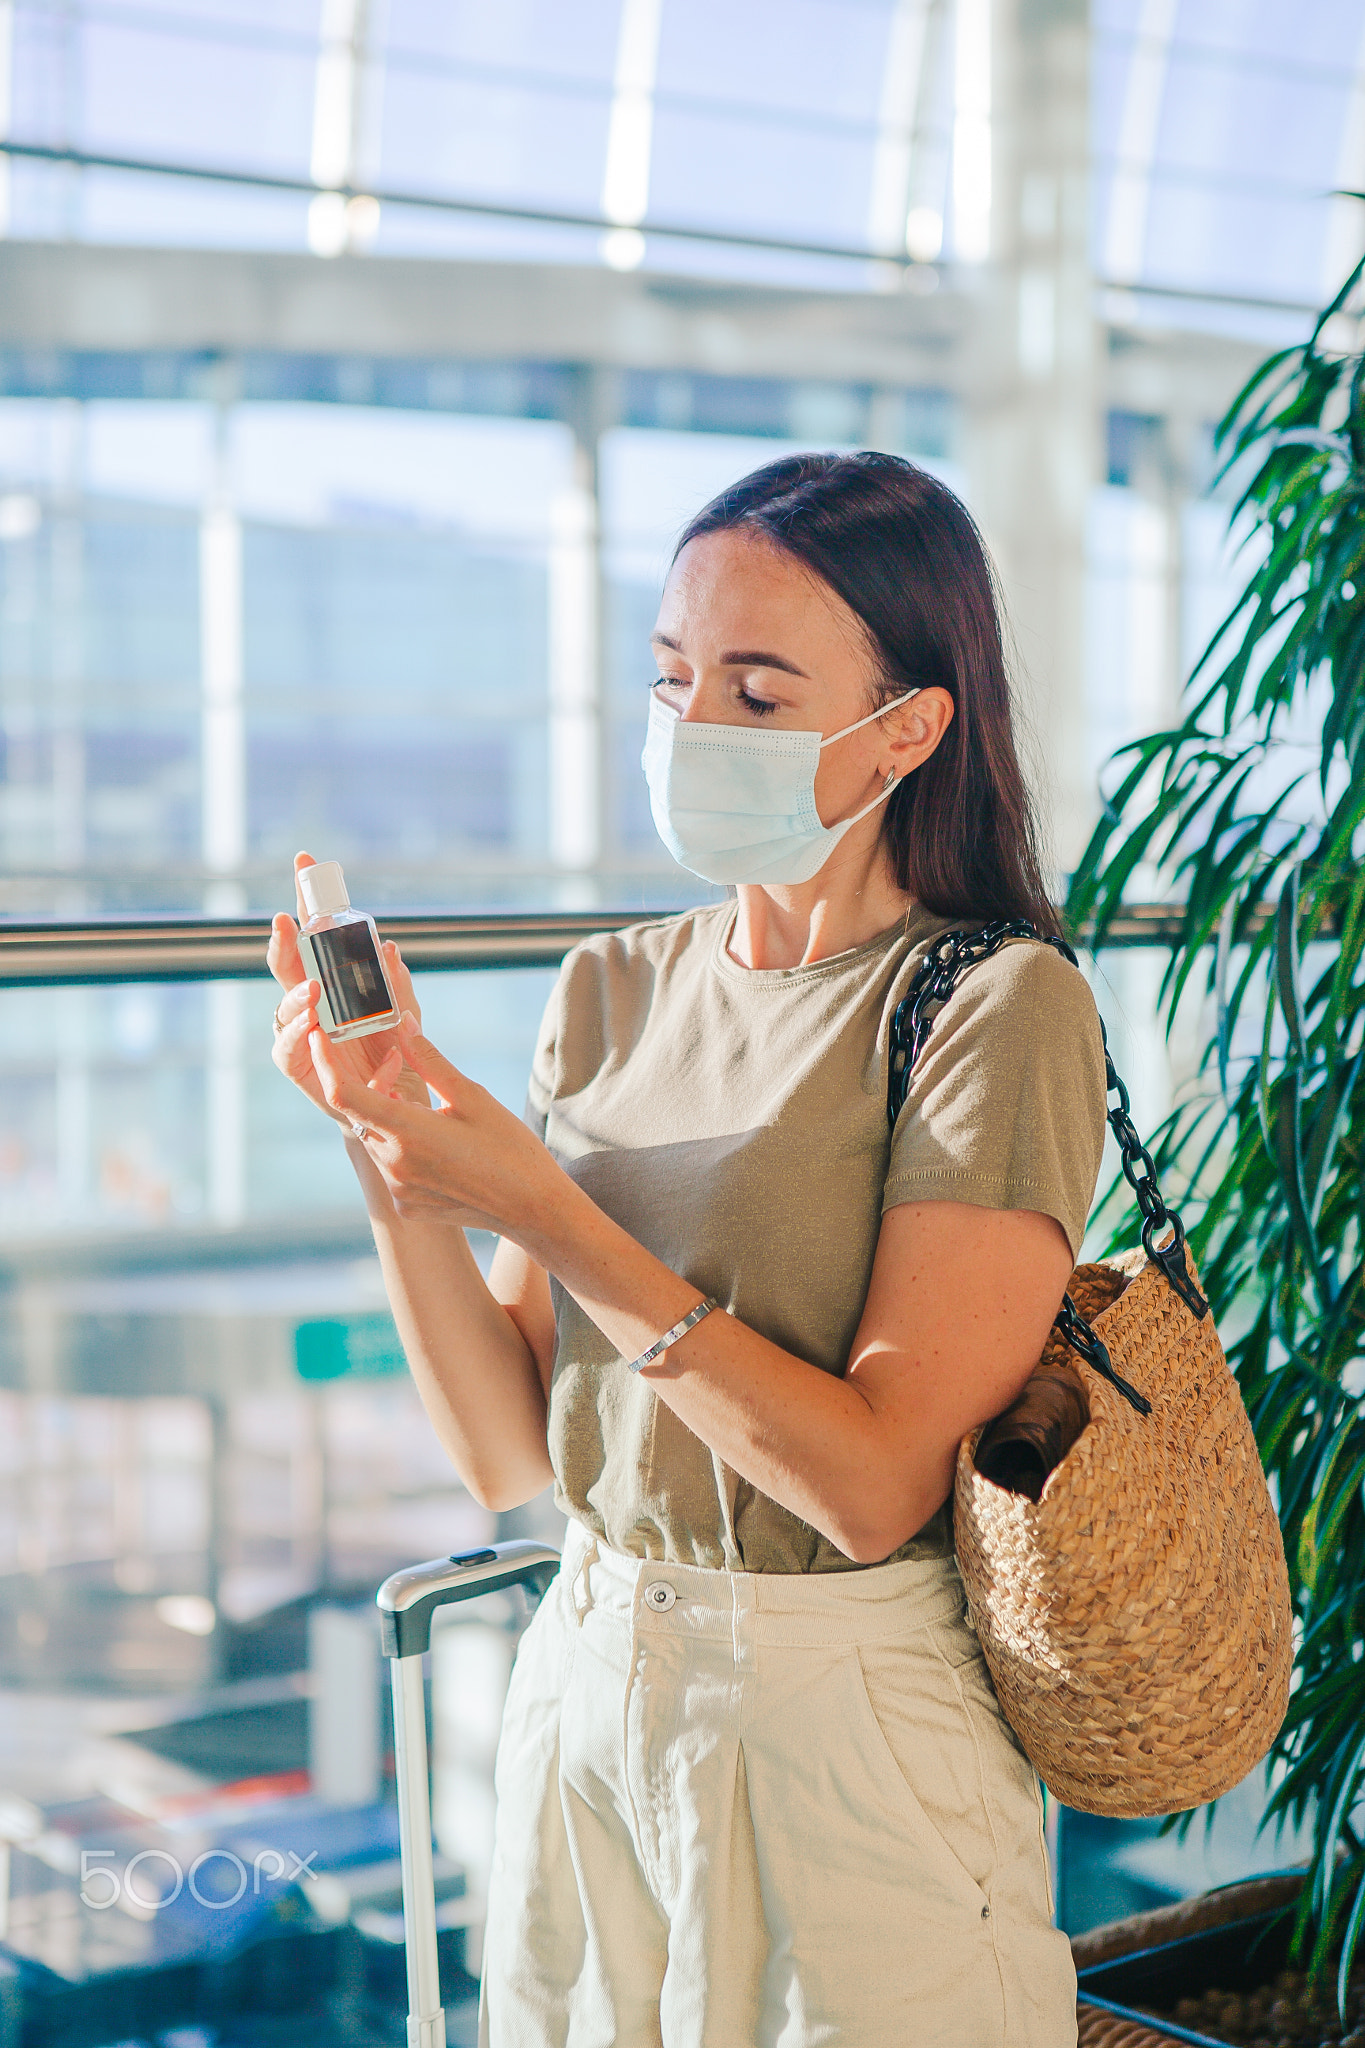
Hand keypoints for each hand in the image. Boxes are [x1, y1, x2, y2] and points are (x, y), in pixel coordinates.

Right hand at [267, 850, 423, 1125]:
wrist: (398, 1117)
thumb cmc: (395, 1060)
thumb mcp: (406, 1019)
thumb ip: (399, 988)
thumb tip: (389, 947)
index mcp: (329, 988)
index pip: (313, 938)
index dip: (309, 902)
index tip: (305, 862)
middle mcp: (307, 1011)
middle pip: (285, 971)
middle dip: (281, 944)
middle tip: (287, 922)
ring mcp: (302, 1043)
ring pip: (283, 1018)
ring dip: (295, 1001)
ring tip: (314, 993)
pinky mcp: (304, 1077)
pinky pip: (296, 1061)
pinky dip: (310, 1047)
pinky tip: (334, 1038)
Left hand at [308, 1014, 558, 1235]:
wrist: (531, 1208)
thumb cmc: (509, 1148)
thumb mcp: (472, 1096)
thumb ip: (429, 1060)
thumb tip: (403, 1023)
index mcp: (408, 1132)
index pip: (344, 1094)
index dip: (324, 1063)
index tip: (319, 1038)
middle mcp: (394, 1164)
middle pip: (361, 1114)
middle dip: (374, 1088)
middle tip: (402, 1069)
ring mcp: (397, 1189)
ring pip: (375, 1140)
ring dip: (389, 1119)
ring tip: (431, 1112)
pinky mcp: (406, 1206)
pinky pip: (390, 1167)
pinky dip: (402, 1149)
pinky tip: (438, 1147)